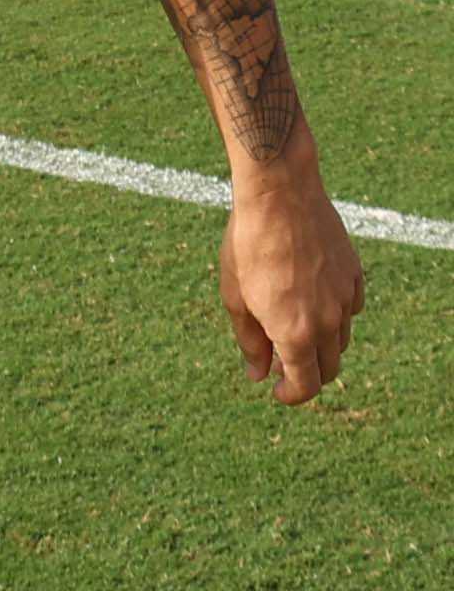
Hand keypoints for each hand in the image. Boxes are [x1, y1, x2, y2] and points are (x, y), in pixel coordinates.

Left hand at [219, 172, 364, 404]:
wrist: (280, 195)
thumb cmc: (248, 243)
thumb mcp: (235, 295)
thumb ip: (249, 340)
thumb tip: (258, 373)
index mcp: (296, 332)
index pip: (305, 385)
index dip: (291, 395)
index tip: (277, 390)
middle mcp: (328, 322)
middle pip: (328, 368)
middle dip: (306, 373)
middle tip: (280, 361)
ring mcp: (346, 299)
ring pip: (340, 340)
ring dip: (319, 344)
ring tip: (291, 326)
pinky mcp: (354, 277)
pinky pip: (349, 310)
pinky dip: (334, 315)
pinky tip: (311, 299)